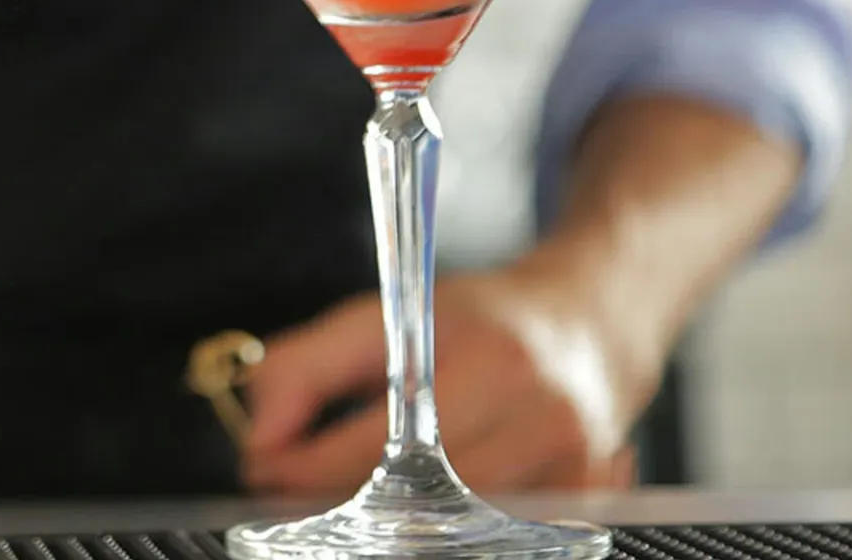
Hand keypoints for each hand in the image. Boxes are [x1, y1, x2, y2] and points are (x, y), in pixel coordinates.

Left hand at [240, 267, 653, 495]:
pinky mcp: (591, 497)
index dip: (304, 465)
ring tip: (355, 500)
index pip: (375, 442)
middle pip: (418, 497)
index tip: (263, 467)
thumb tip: (260, 441)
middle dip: (343, 501)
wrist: (590, 322)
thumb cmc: (478, 321)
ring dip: (392, 521)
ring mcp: (574, 465)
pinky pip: (497, 533)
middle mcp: (540, 415)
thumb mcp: (382, 318)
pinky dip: (448, 526)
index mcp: (487, 359)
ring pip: (455, 527)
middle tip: (297, 494)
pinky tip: (420, 508)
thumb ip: (303, 368)